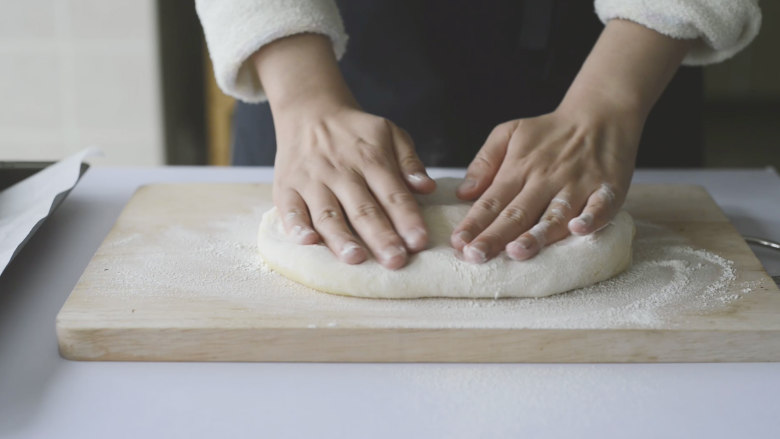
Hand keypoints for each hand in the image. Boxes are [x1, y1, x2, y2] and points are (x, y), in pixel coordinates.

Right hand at [272, 100, 434, 269]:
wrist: (309, 111)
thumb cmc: (355, 131)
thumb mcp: (390, 133)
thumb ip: (409, 161)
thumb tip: (427, 188)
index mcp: (371, 160)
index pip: (393, 194)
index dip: (407, 219)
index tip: (420, 242)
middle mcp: (341, 172)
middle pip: (363, 209)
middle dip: (380, 237)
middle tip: (395, 260)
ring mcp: (312, 181)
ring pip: (328, 214)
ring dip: (341, 238)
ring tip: (356, 259)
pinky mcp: (287, 188)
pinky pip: (290, 210)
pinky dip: (297, 227)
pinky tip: (308, 243)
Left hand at [451, 105, 639, 262]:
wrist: (601, 113)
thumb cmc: (549, 131)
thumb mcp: (510, 132)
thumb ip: (485, 161)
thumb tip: (463, 193)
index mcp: (519, 168)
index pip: (491, 200)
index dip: (474, 223)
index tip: (458, 244)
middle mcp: (546, 179)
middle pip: (517, 213)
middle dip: (495, 236)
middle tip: (475, 256)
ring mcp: (577, 185)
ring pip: (554, 214)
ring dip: (536, 234)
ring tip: (516, 252)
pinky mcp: (607, 189)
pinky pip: (600, 206)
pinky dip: (591, 218)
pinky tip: (578, 230)